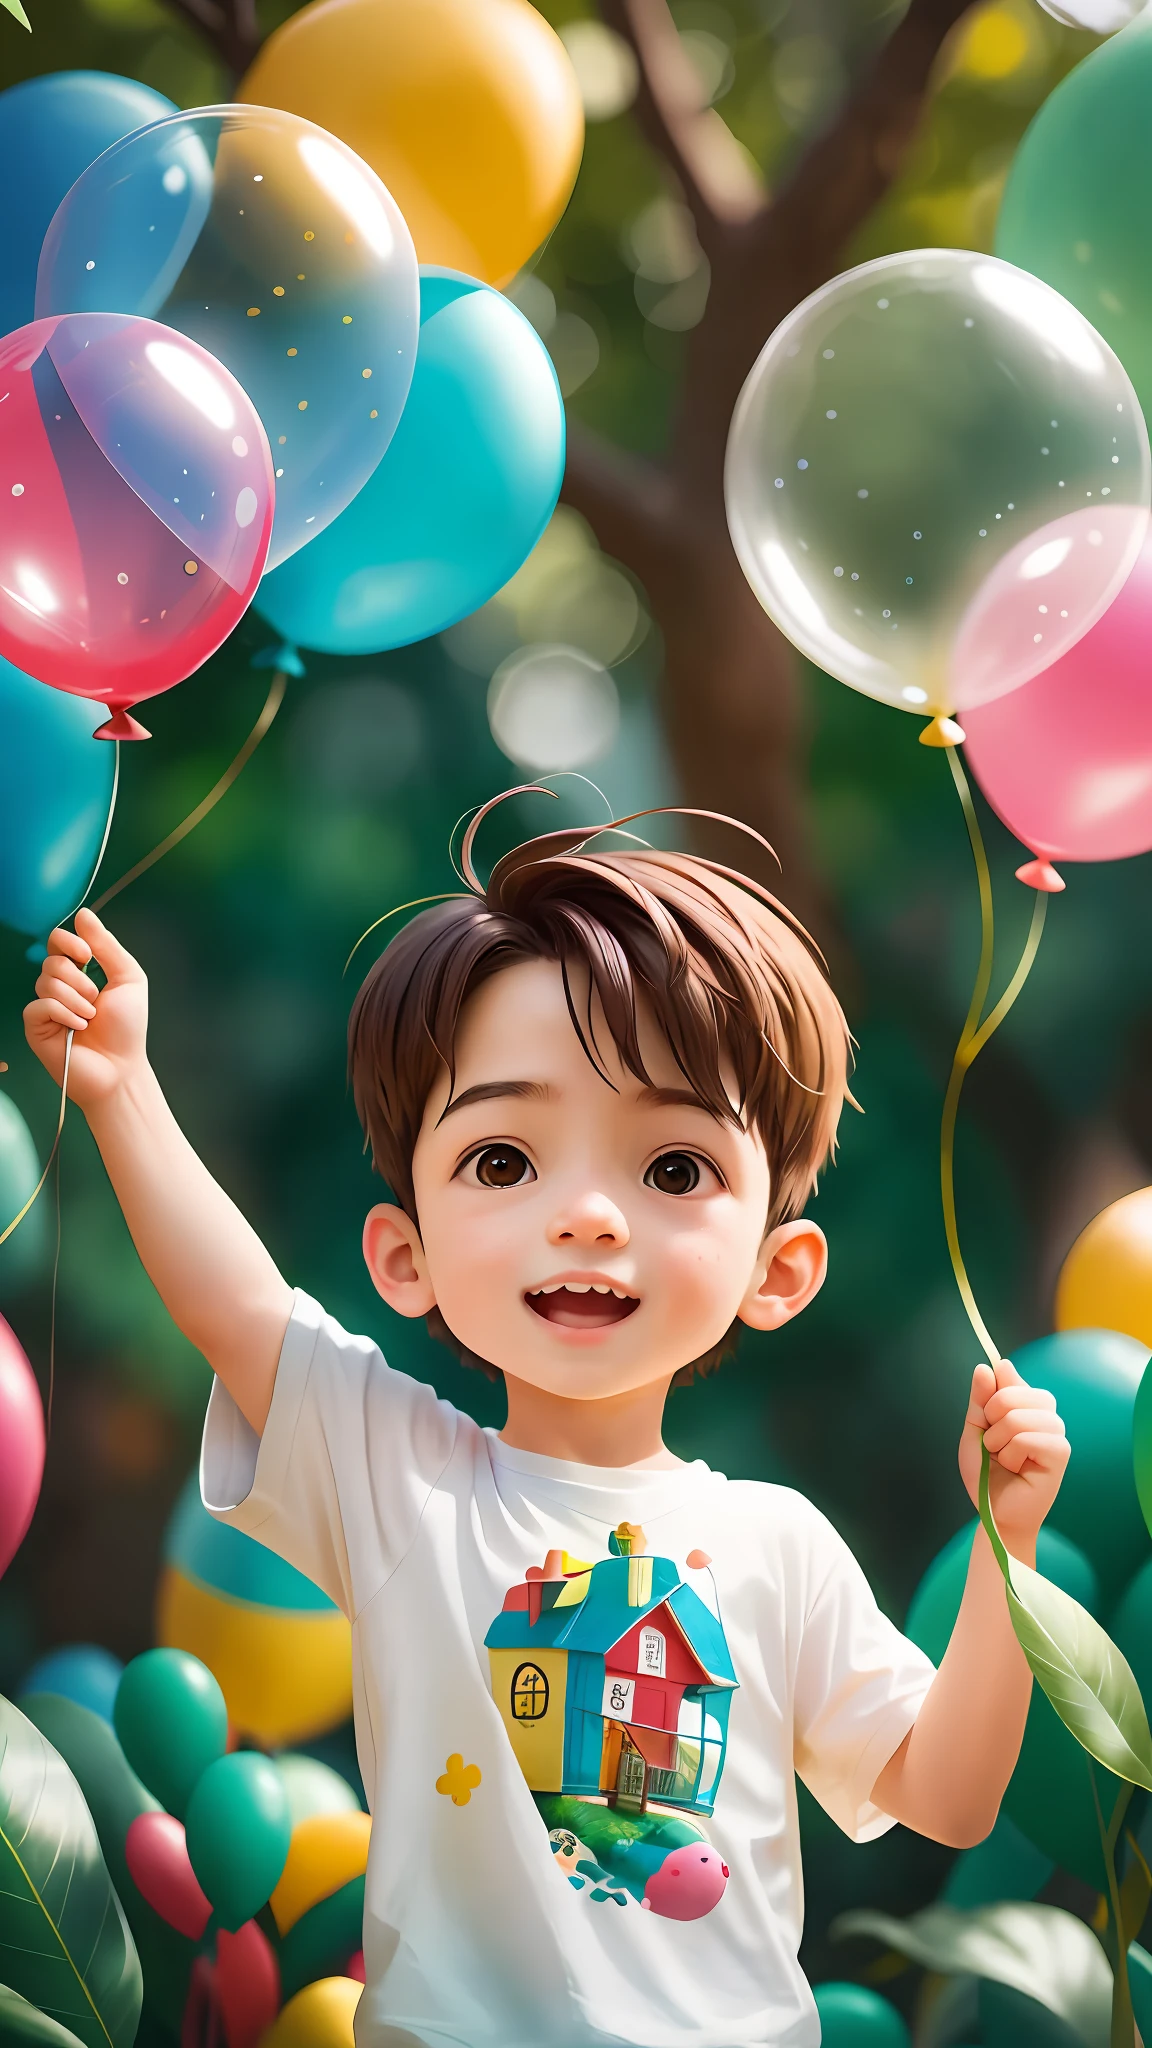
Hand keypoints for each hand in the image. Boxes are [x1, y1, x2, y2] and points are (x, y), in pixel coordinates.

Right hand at [23, 909, 147, 1111]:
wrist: (121, 1068)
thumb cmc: (127, 1029)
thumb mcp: (128, 979)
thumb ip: (107, 946)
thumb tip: (84, 914)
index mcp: (78, 973)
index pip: (57, 942)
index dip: (68, 942)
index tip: (86, 953)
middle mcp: (58, 987)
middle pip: (51, 961)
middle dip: (79, 979)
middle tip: (96, 999)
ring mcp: (45, 1007)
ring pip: (46, 982)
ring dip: (76, 999)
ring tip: (90, 1018)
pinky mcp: (35, 1027)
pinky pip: (39, 1006)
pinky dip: (64, 1013)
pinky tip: (78, 1027)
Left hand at [957, 1358, 1068, 1549]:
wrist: (994, 1512)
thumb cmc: (987, 1473)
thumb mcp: (975, 1430)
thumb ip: (981, 1399)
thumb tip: (989, 1365)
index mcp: (1026, 1403)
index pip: (1005, 1374)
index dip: (988, 1396)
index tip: (986, 1418)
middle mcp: (1045, 1412)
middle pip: (1009, 1393)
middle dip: (989, 1421)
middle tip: (994, 1446)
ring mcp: (1056, 1431)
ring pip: (1016, 1417)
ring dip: (998, 1443)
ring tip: (1005, 1459)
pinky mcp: (1061, 1452)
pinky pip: (1025, 1439)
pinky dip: (1011, 1456)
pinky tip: (1017, 1468)